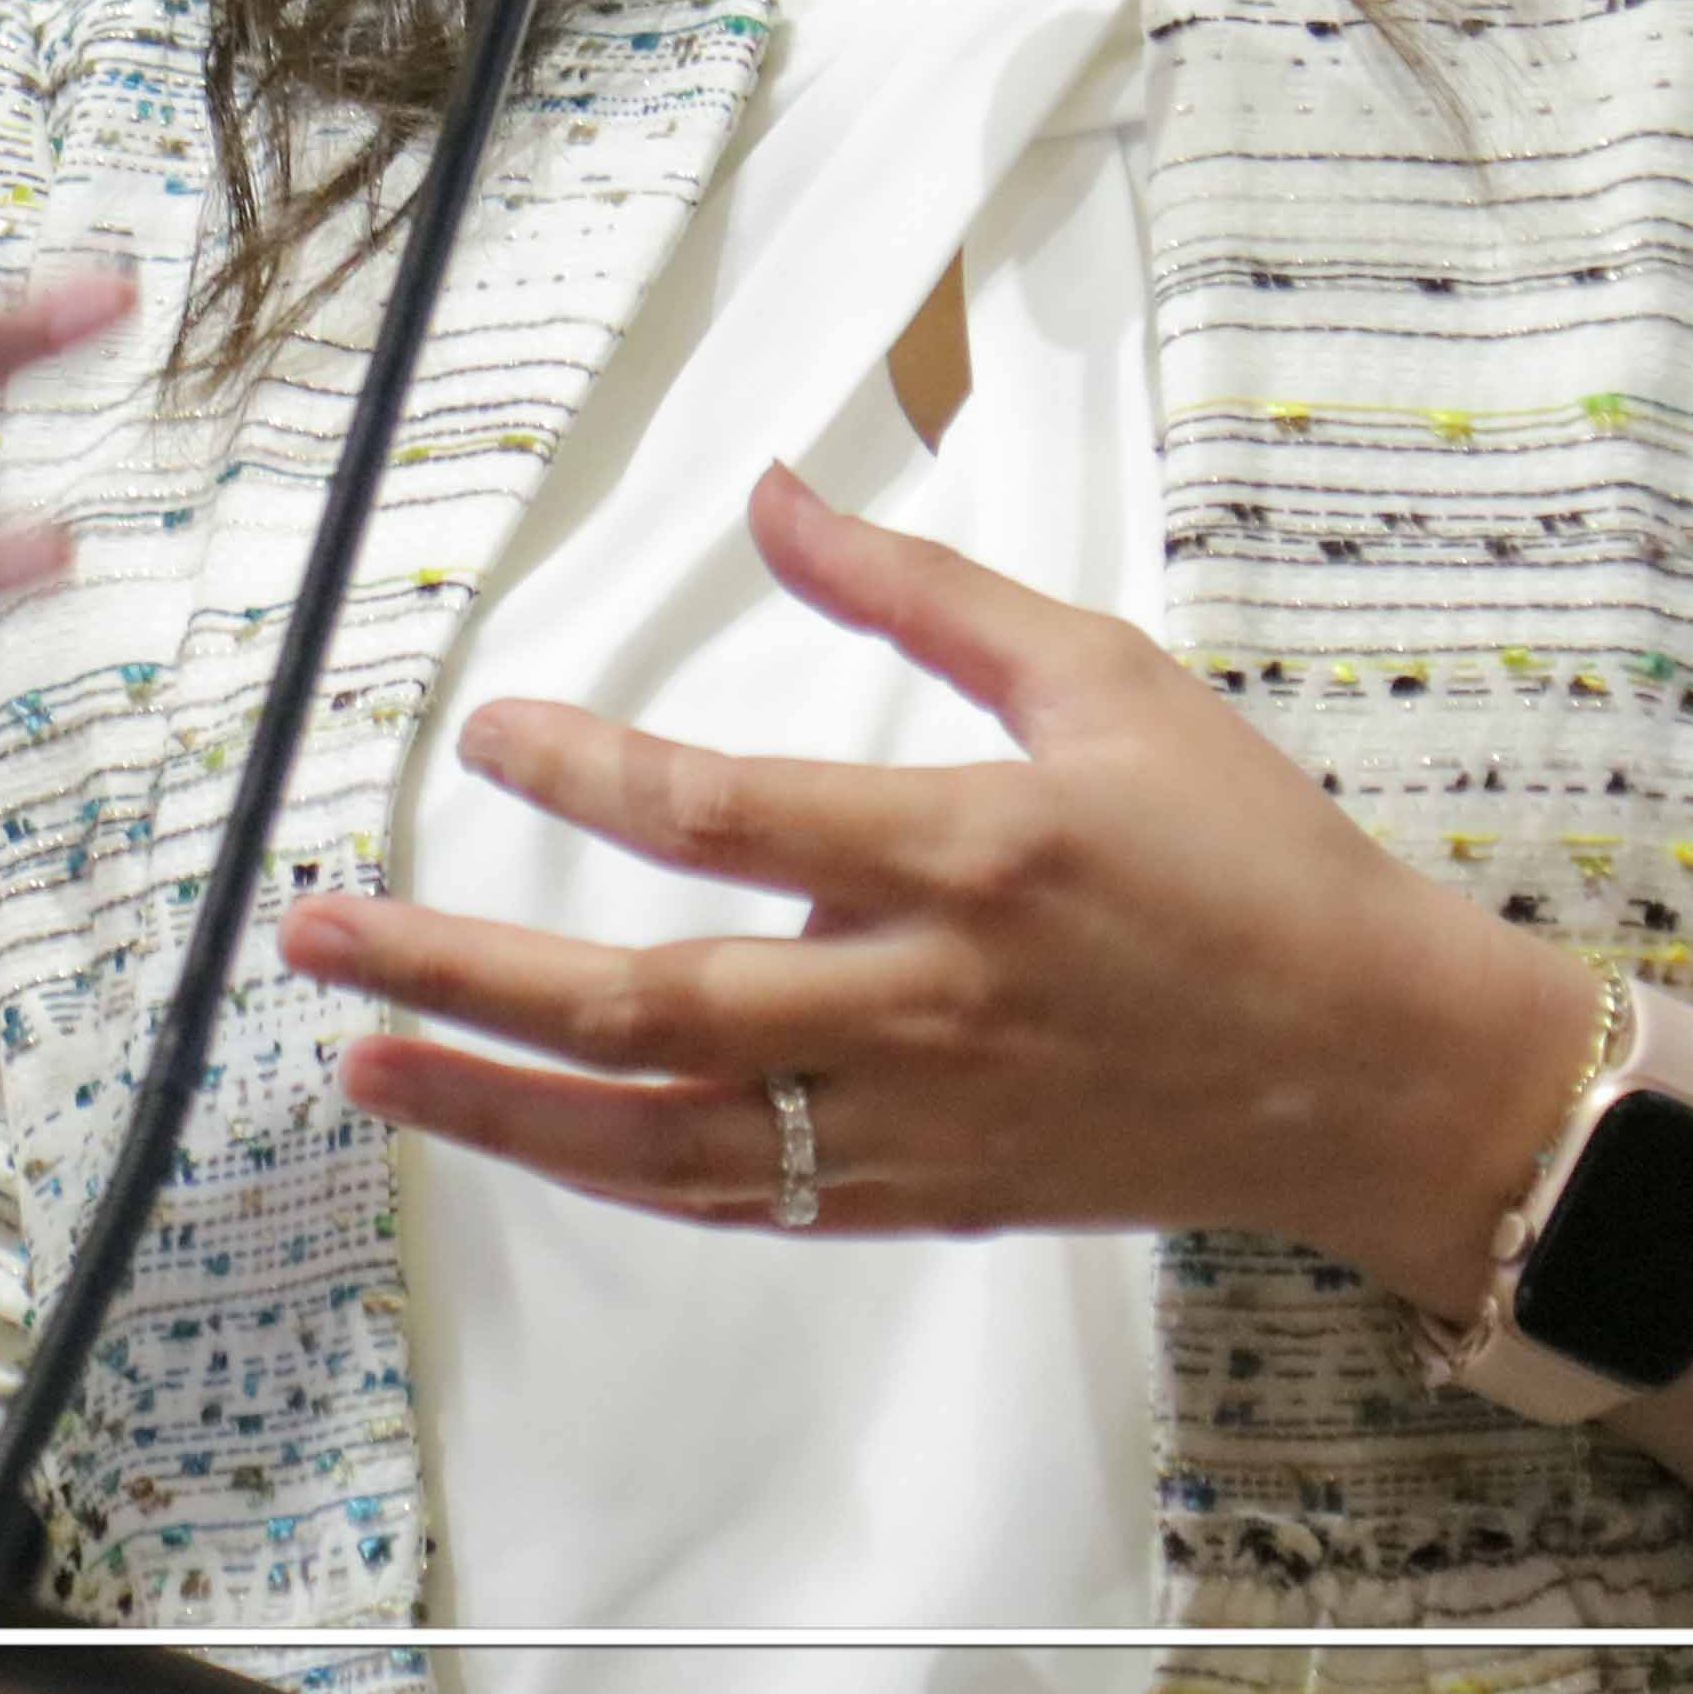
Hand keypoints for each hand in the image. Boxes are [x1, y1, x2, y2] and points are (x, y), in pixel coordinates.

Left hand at [274, 460, 1600, 1312]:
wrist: (1370, 1068)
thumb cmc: (1250, 854)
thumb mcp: (1105, 676)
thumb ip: (921, 591)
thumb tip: (776, 494)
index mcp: (969, 856)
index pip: (723, 817)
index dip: (584, 775)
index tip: (486, 735)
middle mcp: (921, 1005)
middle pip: (643, 1005)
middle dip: (458, 973)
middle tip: (321, 938)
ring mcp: (914, 1120)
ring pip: (660, 1137)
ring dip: (497, 1104)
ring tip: (369, 1062)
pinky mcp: (926, 1196)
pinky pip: (736, 1199)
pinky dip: (616, 1167)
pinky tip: (526, 1129)